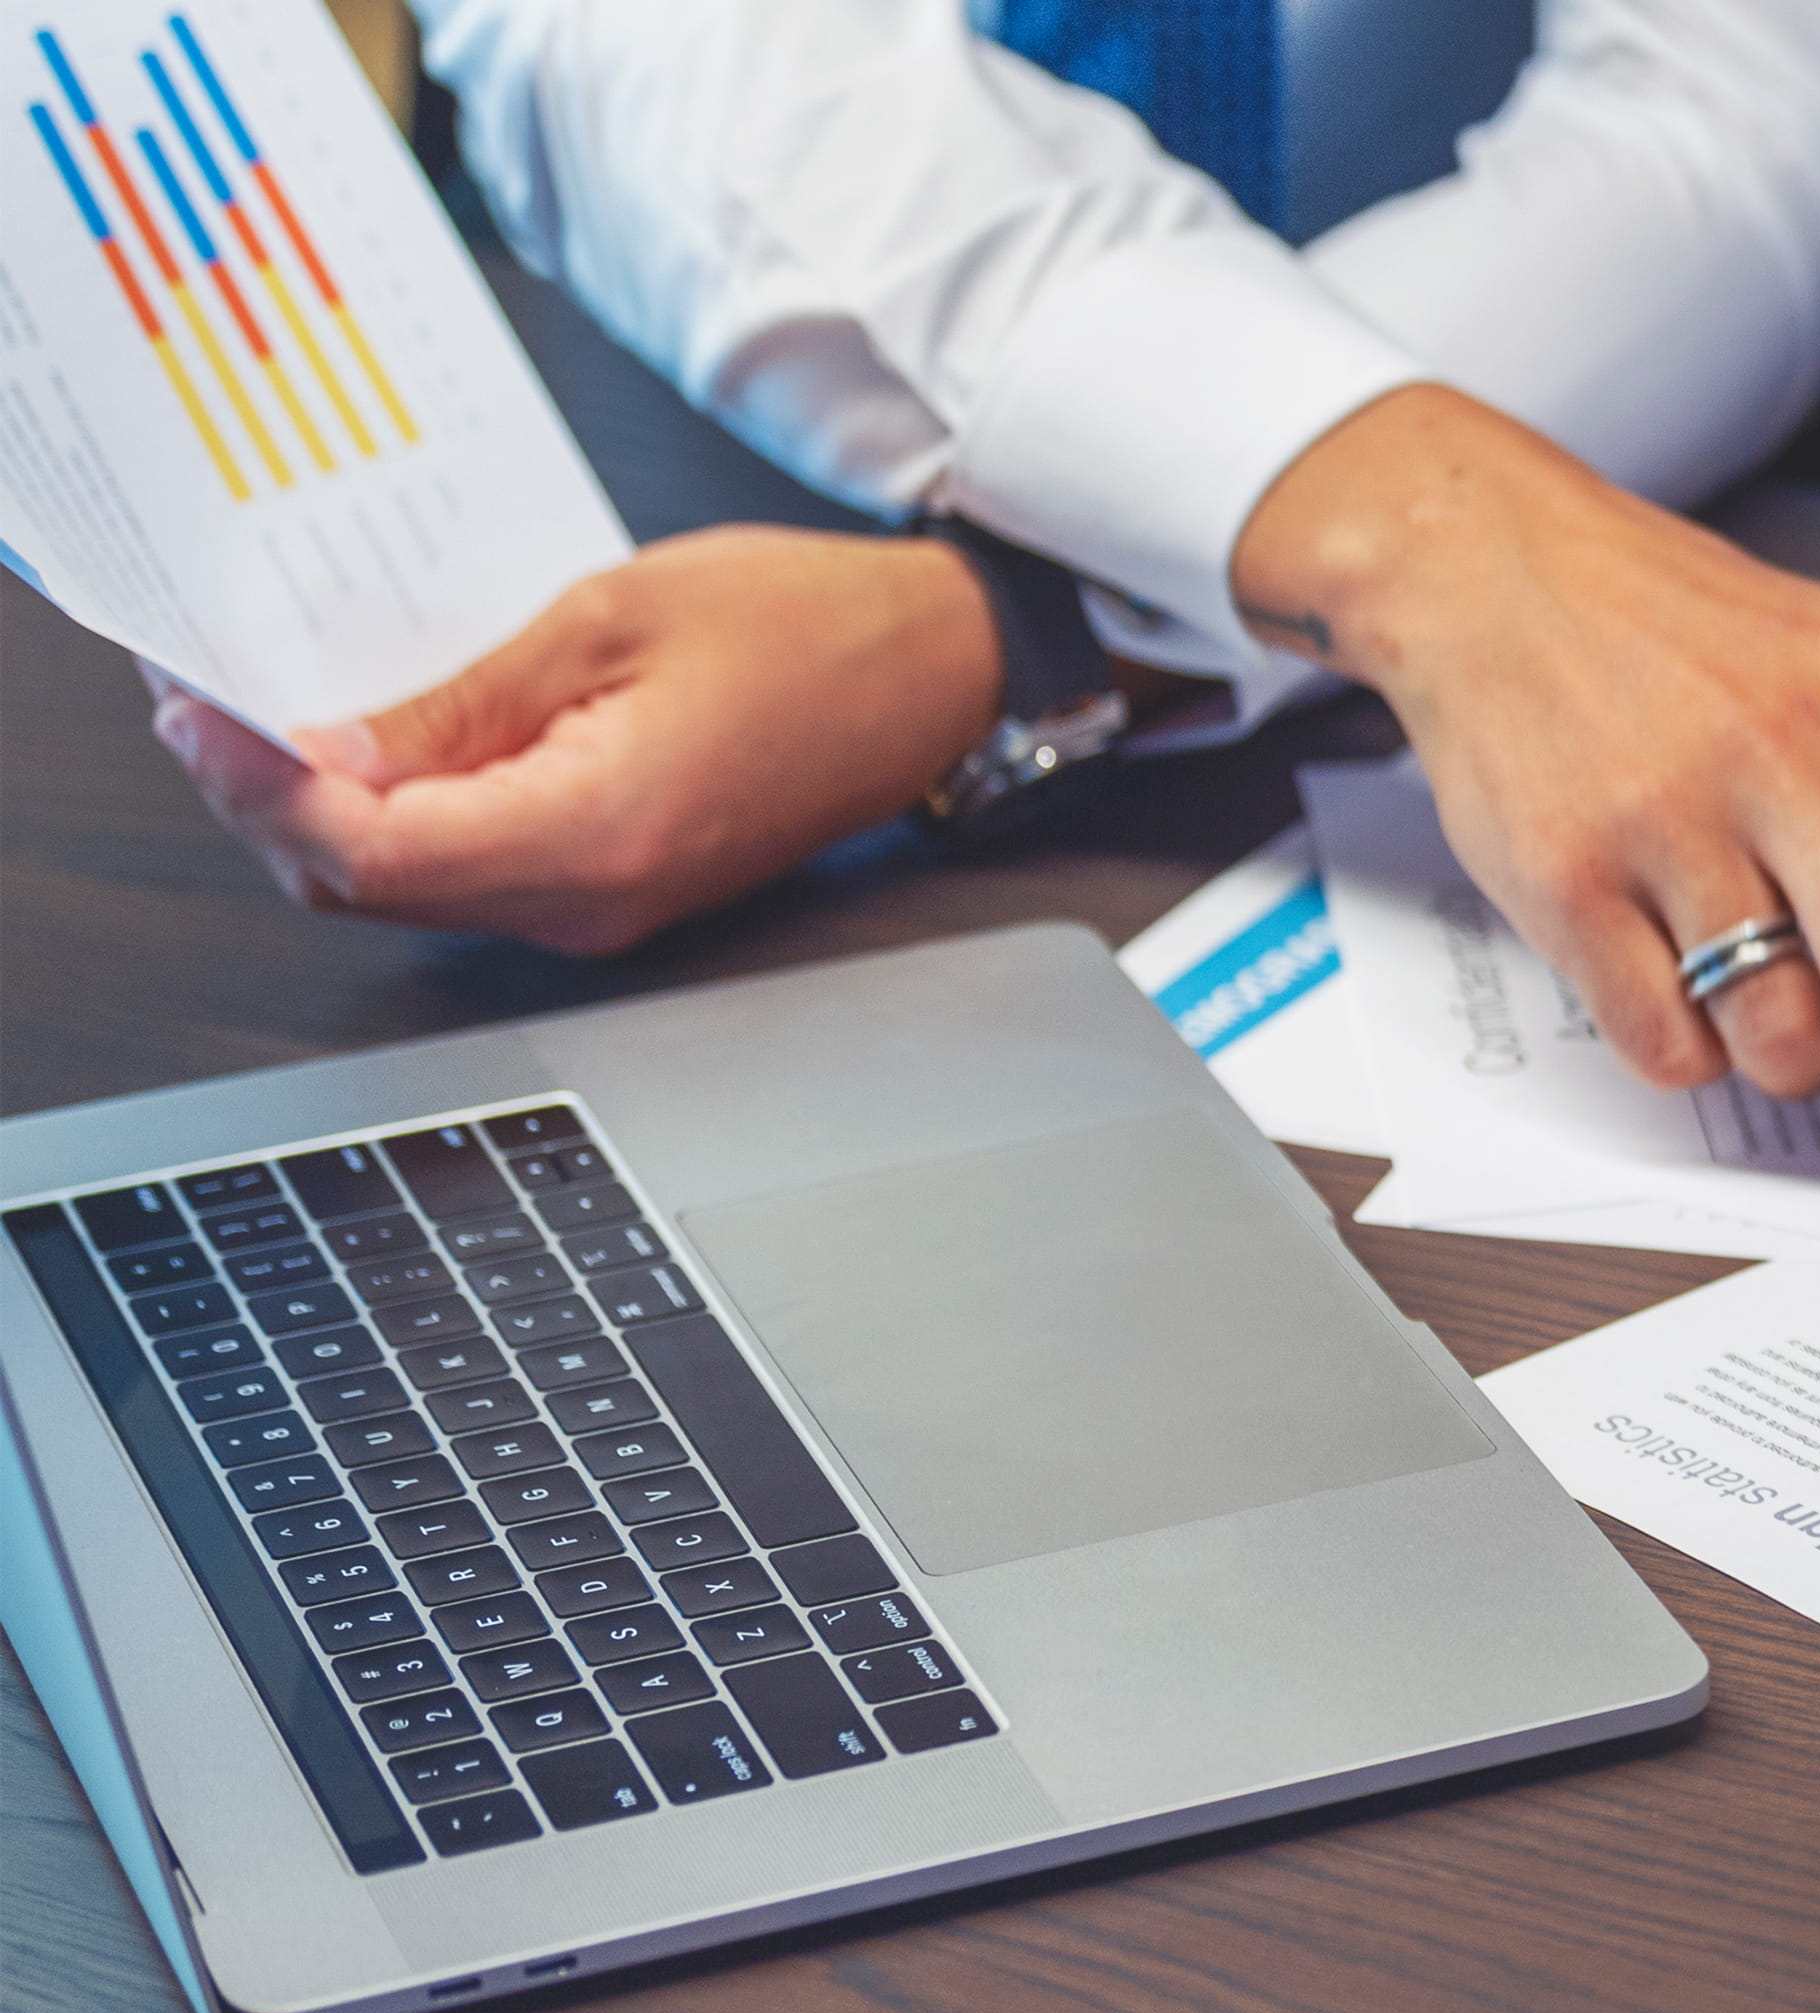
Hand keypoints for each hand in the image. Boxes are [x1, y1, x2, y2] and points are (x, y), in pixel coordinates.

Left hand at [155, 524, 999, 954]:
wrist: (935, 670)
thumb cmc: (809, 627)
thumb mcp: (606, 616)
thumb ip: (459, 698)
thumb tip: (327, 747)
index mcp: (598, 832)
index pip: (369, 852)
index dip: (261, 790)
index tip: (202, 713)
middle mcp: (597, 900)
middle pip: (368, 888)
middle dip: (270, 802)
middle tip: (212, 703)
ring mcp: (607, 908)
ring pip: (408, 890)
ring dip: (326, 812)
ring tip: (276, 712)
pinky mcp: (615, 890)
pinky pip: (468, 875)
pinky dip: (398, 818)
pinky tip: (375, 747)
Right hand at [1234, 385, 1819, 1141]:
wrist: (1494, 566)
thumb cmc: (1687, 634)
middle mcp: (1772, 751)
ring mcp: (1660, 818)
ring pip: (1775, 1024)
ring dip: (1804, 1063)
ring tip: (1790, 1019)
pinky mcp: (1562, 879)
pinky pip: (1664, 1038)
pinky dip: (1697, 1053)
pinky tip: (1688, 988)